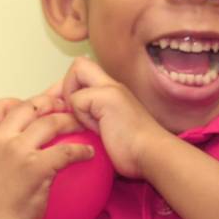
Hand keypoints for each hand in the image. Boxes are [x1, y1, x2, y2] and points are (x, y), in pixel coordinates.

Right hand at [0, 92, 94, 218]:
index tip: (26, 105)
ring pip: (49, 123)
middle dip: (48, 102)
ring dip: (69, 119)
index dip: (14, 101)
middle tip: (62, 106)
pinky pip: (66, 151)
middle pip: (27, 108)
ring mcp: (18, 151)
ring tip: (81, 123)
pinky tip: (89, 153)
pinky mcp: (39, 167)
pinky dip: (81, 150)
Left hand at [61, 57, 168, 178]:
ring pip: (75, 74)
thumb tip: (73, 120)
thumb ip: (96, 119)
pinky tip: (97, 129)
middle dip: (65, 86)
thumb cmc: (134, 150)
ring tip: (86, 123)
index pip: (85, 70)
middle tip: (67, 111)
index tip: (68, 109)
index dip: (69, 85)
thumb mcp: (111, 129)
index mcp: (114, 91)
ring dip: (72, 101)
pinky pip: (77, 99)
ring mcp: (111, 89)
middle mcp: (112, 85)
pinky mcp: (107, 97)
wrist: (153, 154)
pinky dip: (81, 116)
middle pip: (79, 64)